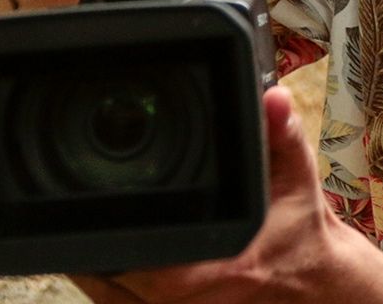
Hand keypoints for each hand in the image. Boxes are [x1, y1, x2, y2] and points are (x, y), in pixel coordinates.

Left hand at [72, 86, 382, 303]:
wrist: (316, 279)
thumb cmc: (301, 233)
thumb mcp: (296, 179)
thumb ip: (283, 135)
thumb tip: (273, 100)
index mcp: (213, 269)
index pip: (137, 264)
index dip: (102, 246)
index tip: (81, 215)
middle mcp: (190, 298)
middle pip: (111, 285)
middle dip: (90, 249)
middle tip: (67, 212)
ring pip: (113, 301)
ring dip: (94, 271)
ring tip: (75, 234)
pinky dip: (111, 285)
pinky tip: (100, 260)